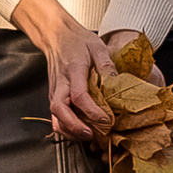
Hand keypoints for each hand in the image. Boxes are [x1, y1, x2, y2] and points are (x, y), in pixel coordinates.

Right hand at [11, 0, 116, 139]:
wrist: (56, 36)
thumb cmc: (77, 41)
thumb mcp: (97, 46)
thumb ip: (107, 64)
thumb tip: (118, 82)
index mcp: (72, 70)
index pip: (78, 95)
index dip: (92, 111)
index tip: (106, 119)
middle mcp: (60, 84)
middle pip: (59, 110)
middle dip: (74, 126)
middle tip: (91, 135)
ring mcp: (54, 91)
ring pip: (55, 117)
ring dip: (69, 131)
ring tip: (88, 136)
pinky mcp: (53, 96)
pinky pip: (56, 117)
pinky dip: (66, 128)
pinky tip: (80, 131)